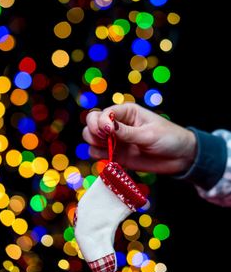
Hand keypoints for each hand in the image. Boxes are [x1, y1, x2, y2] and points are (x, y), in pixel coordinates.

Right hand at [82, 103, 196, 173]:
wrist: (180, 158)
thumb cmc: (169, 138)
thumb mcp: (149, 134)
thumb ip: (127, 133)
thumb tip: (107, 127)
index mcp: (126, 112)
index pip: (103, 113)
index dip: (101, 121)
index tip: (108, 131)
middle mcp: (117, 124)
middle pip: (92, 124)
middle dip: (93, 132)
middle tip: (105, 140)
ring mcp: (115, 140)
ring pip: (91, 139)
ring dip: (94, 144)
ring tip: (109, 150)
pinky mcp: (117, 155)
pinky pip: (98, 154)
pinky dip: (99, 156)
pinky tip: (110, 158)